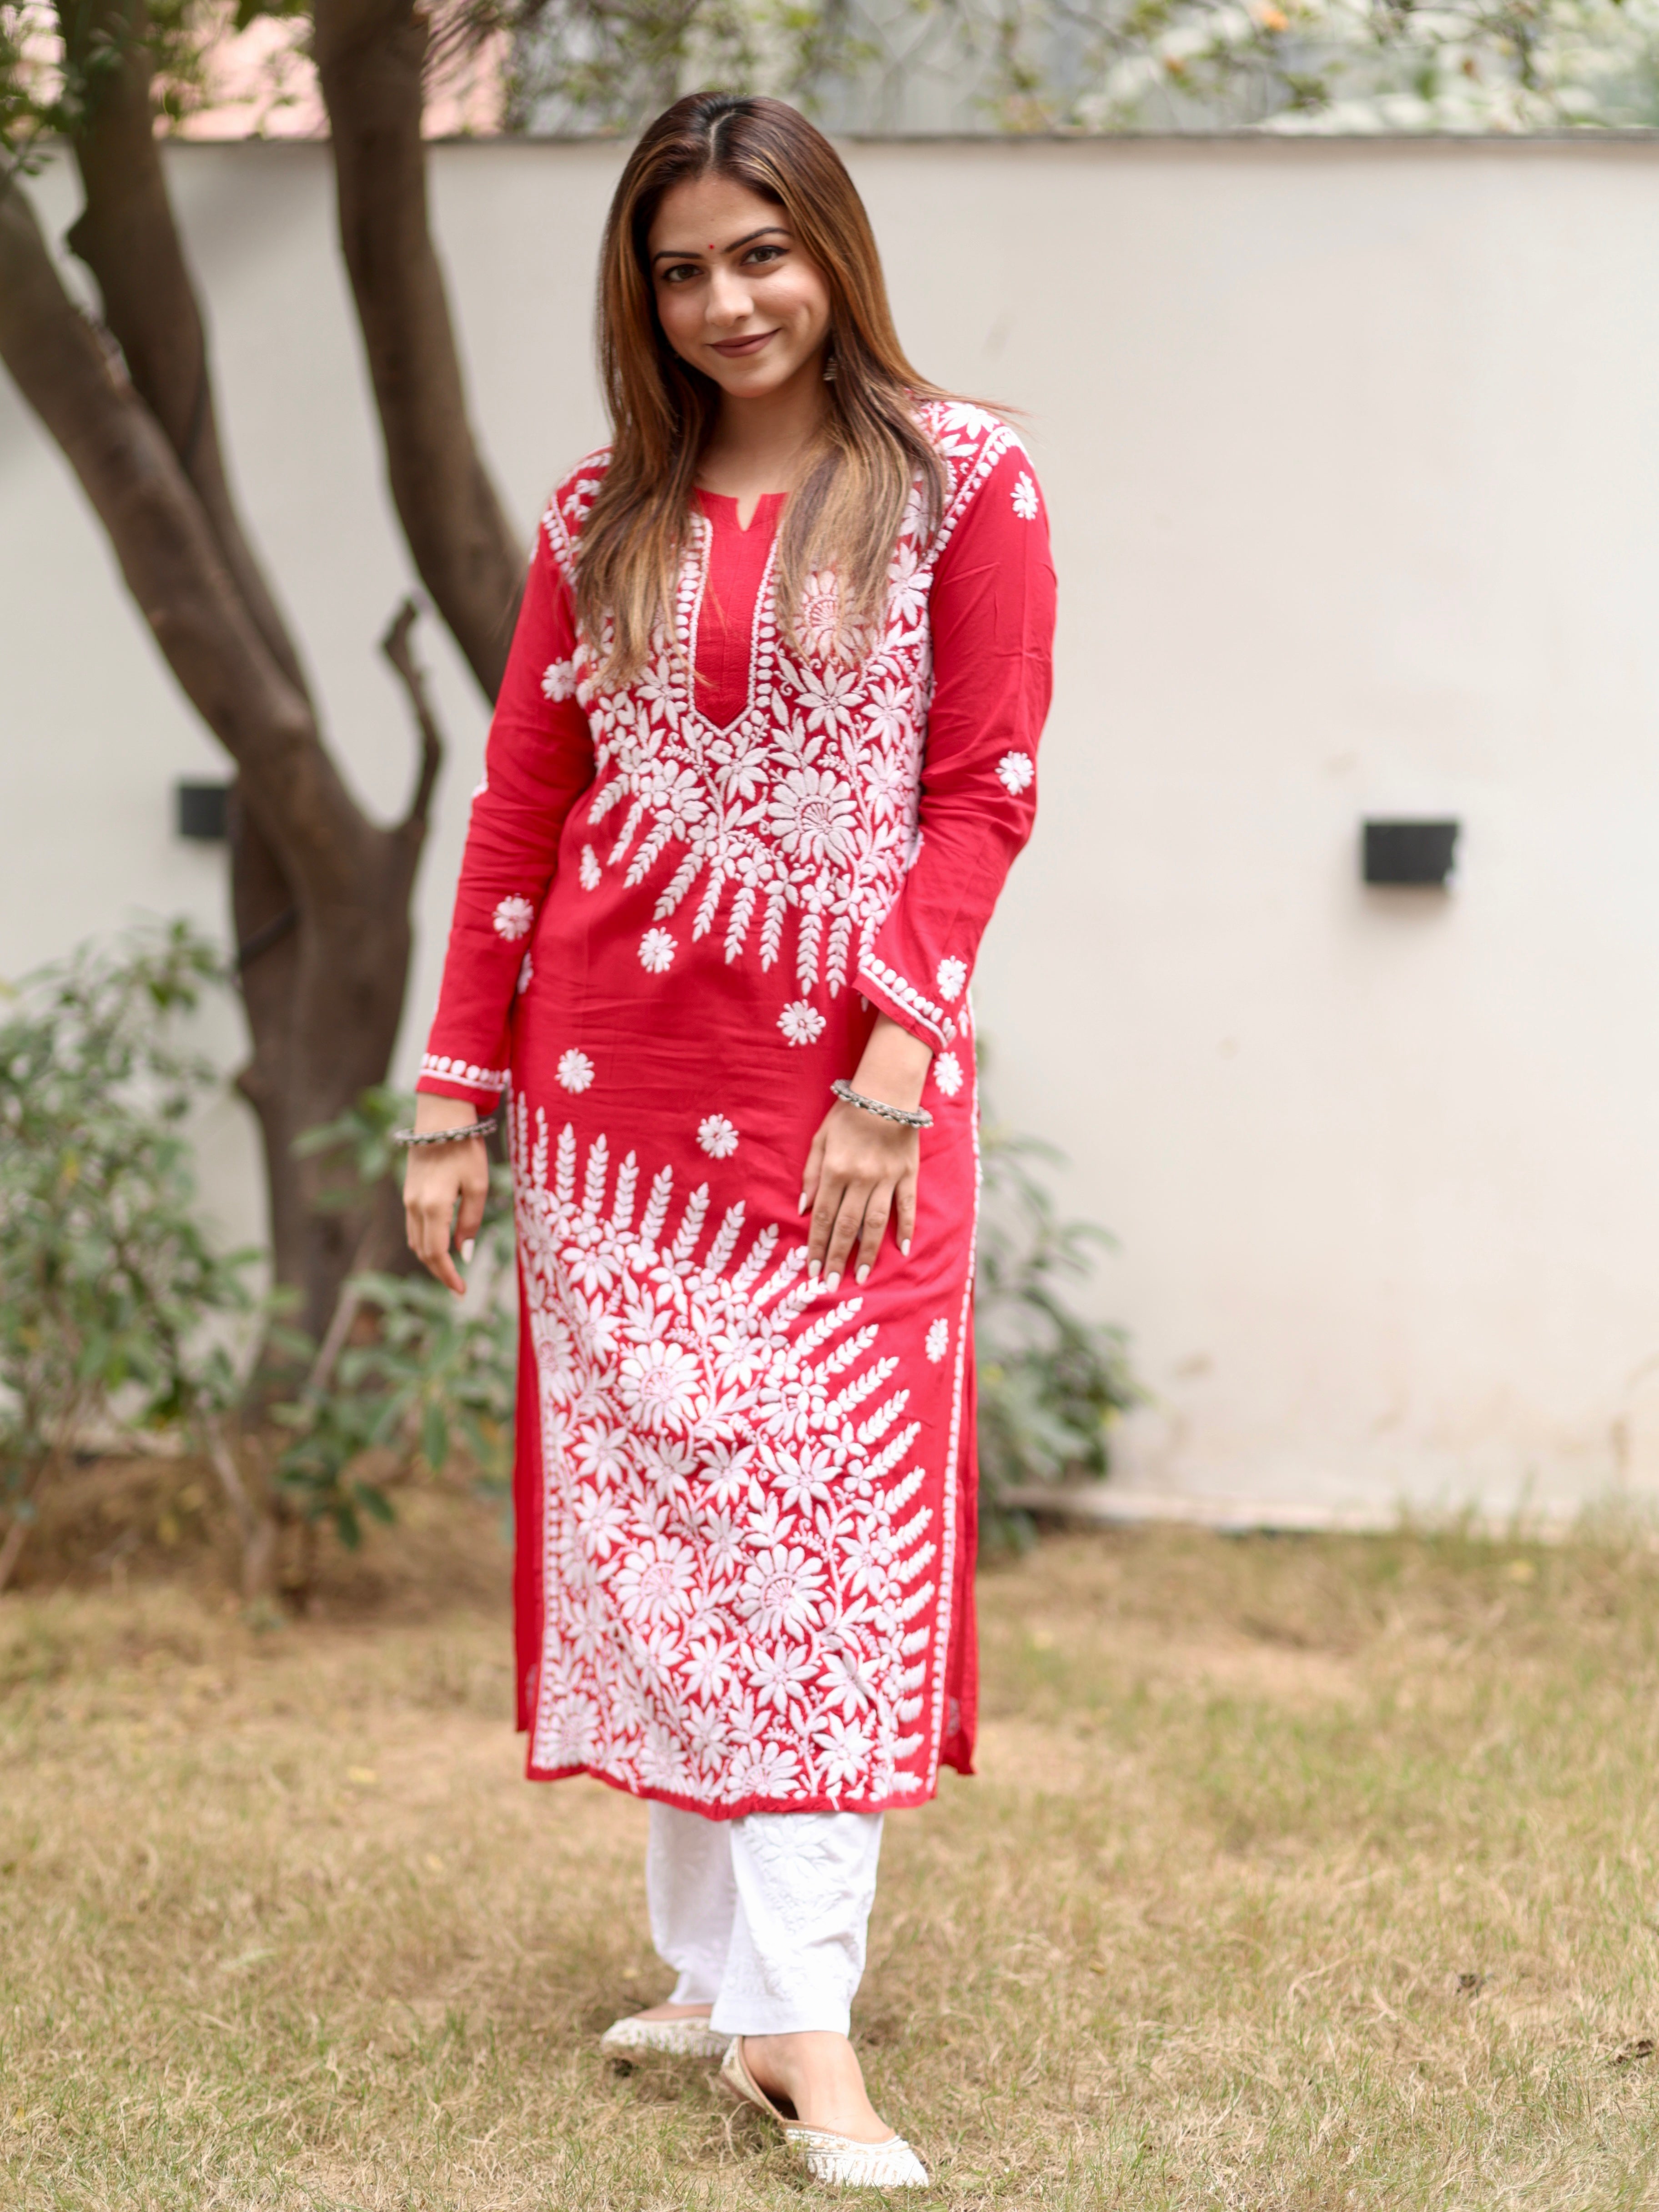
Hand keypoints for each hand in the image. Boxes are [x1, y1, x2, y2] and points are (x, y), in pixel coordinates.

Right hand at [403, 1095, 490, 1295]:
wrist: (440, 1118)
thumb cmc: (465, 1149)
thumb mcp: (478, 1185)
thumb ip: (471, 1222)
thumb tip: (464, 1253)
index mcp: (433, 1207)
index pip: (436, 1253)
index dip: (448, 1276)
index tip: (461, 1291)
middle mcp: (414, 1206)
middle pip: (423, 1251)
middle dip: (439, 1272)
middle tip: (458, 1287)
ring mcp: (408, 1199)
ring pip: (415, 1240)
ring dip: (431, 1258)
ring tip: (451, 1269)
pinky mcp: (408, 1191)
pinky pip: (413, 1226)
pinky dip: (425, 1241)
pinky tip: (441, 1244)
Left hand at [800, 1016, 931, 1287]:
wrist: (886, 1093)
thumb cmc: (848, 1115)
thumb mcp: (819, 1139)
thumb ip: (811, 1174)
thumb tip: (804, 1208)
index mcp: (835, 1170)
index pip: (823, 1217)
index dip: (817, 1245)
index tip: (812, 1269)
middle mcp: (860, 1179)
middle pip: (846, 1226)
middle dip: (837, 1257)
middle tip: (830, 1283)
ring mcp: (886, 1179)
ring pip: (875, 1223)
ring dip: (867, 1252)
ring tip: (860, 1277)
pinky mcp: (907, 1175)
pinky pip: (907, 1207)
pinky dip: (905, 1229)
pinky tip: (901, 1250)